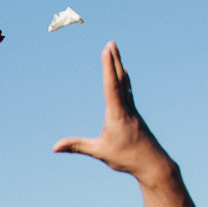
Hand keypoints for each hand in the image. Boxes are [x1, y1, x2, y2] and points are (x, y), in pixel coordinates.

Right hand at [51, 41, 176, 186]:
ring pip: (126, 84)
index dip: (108, 67)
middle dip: (114, 61)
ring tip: (117, 56)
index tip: (107, 50)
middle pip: (120, 79)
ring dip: (120, 68)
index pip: (111, 85)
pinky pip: (128, 93)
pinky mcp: (135, 116)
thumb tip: (54, 147)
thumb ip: (77, 146)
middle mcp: (127, 108)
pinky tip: (125, 79)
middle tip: (112, 43)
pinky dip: (124, 81)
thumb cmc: (126, 157)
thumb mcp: (99, 152)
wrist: (153, 163)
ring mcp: (133, 111)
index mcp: (117, 113)